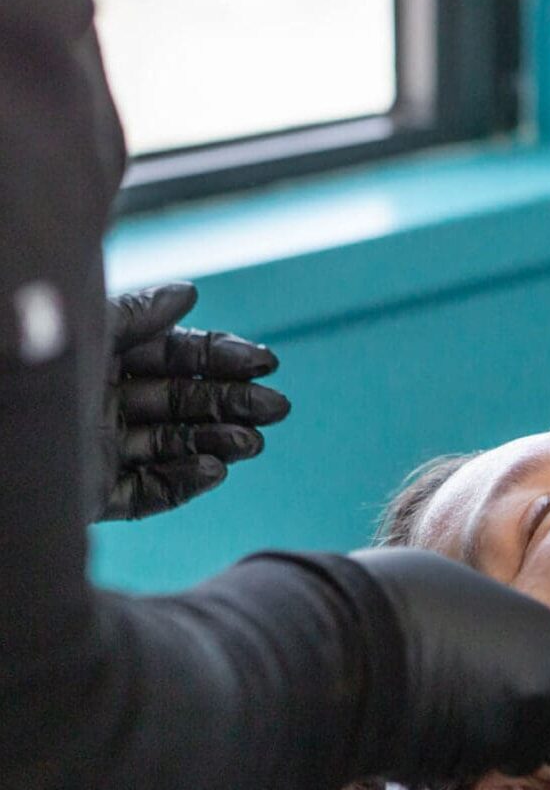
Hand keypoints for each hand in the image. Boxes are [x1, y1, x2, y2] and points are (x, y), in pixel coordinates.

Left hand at [97, 282, 290, 519]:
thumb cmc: (31, 362)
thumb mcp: (82, 328)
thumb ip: (134, 313)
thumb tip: (191, 294)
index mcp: (99, 358)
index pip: (174, 355)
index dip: (221, 357)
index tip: (265, 360)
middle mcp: (100, 403)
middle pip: (181, 402)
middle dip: (232, 403)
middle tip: (279, 407)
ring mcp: (95, 451)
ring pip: (171, 446)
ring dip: (218, 442)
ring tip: (255, 442)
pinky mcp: (89, 495)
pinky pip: (146, 492)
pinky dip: (184, 481)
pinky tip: (216, 470)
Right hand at [346, 548, 549, 785]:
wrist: (340, 655)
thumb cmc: (403, 602)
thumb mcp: (479, 595)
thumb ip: (528, 628)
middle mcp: (545, 707)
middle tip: (529, 702)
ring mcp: (505, 747)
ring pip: (538, 759)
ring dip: (519, 740)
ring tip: (472, 703)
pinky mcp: (462, 779)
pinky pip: (490, 769)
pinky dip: (478, 752)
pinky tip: (441, 722)